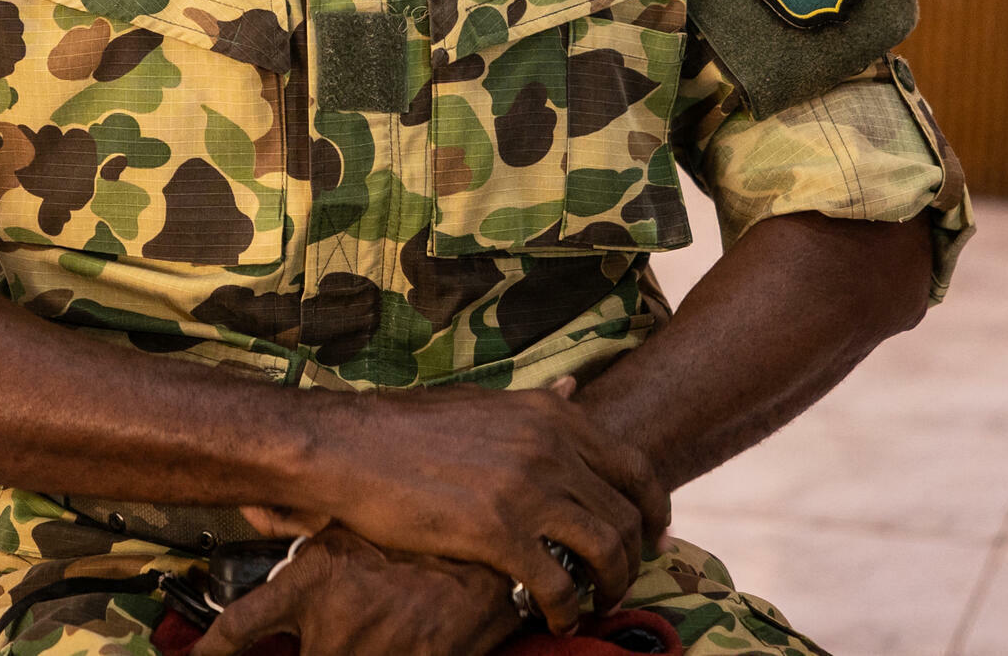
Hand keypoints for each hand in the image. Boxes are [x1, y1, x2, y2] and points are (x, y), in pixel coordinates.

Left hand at [192, 527, 520, 655]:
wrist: (493, 558)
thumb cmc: (420, 533)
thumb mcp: (352, 522)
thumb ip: (296, 517)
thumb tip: (252, 501)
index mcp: (313, 582)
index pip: (239, 629)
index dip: (210, 651)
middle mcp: (334, 627)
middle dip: (293, 655)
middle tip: (310, 638)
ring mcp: (372, 654)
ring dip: (342, 652)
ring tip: (363, 632)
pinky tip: (387, 643)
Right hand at [284, 376, 665, 630]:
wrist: (353, 447)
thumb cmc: (413, 428)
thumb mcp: (487, 402)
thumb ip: (537, 407)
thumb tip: (573, 389)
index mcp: (553, 414)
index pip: (635, 469)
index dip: (654, 511)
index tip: (653, 539)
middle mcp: (551, 447)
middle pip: (627, 515)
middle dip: (632, 559)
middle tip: (618, 583)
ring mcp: (527, 489)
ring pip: (606, 551)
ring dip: (609, 586)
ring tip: (593, 604)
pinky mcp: (498, 531)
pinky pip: (557, 583)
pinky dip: (565, 609)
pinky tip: (553, 618)